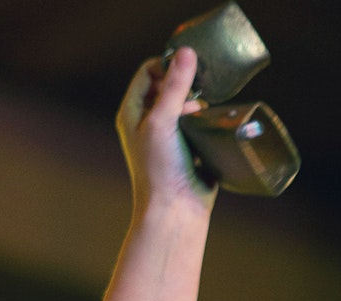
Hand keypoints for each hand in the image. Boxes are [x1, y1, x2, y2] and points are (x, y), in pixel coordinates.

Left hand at [117, 47, 216, 214]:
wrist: (175, 207)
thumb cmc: (160, 167)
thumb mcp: (163, 121)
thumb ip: (174, 87)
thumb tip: (186, 53)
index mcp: (132, 112)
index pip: (148, 72)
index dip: (167, 65)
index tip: (188, 70)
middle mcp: (146, 120)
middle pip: (168, 84)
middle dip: (185, 85)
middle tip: (194, 98)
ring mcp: (166, 132)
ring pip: (186, 102)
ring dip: (197, 104)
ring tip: (199, 118)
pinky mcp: (187, 143)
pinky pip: (198, 120)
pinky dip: (205, 118)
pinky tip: (209, 127)